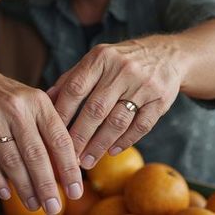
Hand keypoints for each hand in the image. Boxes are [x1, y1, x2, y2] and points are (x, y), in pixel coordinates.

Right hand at [0, 66, 82, 214]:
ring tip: (34, 205)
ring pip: (11, 161)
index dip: (68, 168)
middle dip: (46, 185)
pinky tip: (7, 194)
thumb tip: (73, 165)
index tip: (76, 191)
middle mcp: (15, 109)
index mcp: (38, 102)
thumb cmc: (13, 100)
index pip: (58, 138)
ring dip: (24, 187)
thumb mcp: (36, 104)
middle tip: (54, 208)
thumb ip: (53, 129)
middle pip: (35, 154)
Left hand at [49, 37, 182, 168]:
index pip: (75, 89)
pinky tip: (112, 151)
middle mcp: (122, 69)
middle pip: (95, 109)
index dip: (62, 114)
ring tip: (87, 161)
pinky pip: (141, 126)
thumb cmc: (122, 61)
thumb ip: (73, 78)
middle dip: (79, 137)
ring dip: (100, 145)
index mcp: (101, 58)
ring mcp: (144, 85)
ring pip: (117, 121)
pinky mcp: (161, 99)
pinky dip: (125, 141)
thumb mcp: (97, 60)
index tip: (51, 134)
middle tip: (68, 157)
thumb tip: (47, 99)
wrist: (168, 54)